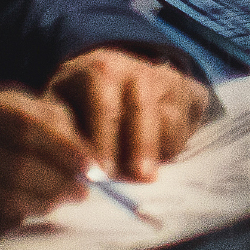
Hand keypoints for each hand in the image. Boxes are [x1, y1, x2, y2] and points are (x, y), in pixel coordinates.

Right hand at [0, 83, 95, 232]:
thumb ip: (35, 114)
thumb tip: (81, 146)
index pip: (24, 124)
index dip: (64, 146)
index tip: (92, 164)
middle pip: (17, 163)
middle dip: (58, 180)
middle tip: (83, 190)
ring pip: (3, 197)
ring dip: (42, 204)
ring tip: (62, 204)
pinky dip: (15, 219)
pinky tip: (31, 215)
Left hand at [48, 46, 209, 181]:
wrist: (118, 75)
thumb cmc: (80, 99)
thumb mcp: (60, 106)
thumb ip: (60, 131)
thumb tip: (64, 164)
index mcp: (100, 69)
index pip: (105, 108)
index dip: (102, 143)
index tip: (96, 175)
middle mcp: (137, 69)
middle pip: (144, 110)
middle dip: (141, 147)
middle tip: (138, 179)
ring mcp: (167, 79)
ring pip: (170, 119)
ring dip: (157, 150)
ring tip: (140, 173)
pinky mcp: (189, 90)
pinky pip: (187, 126)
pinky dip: (171, 147)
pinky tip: (153, 157)